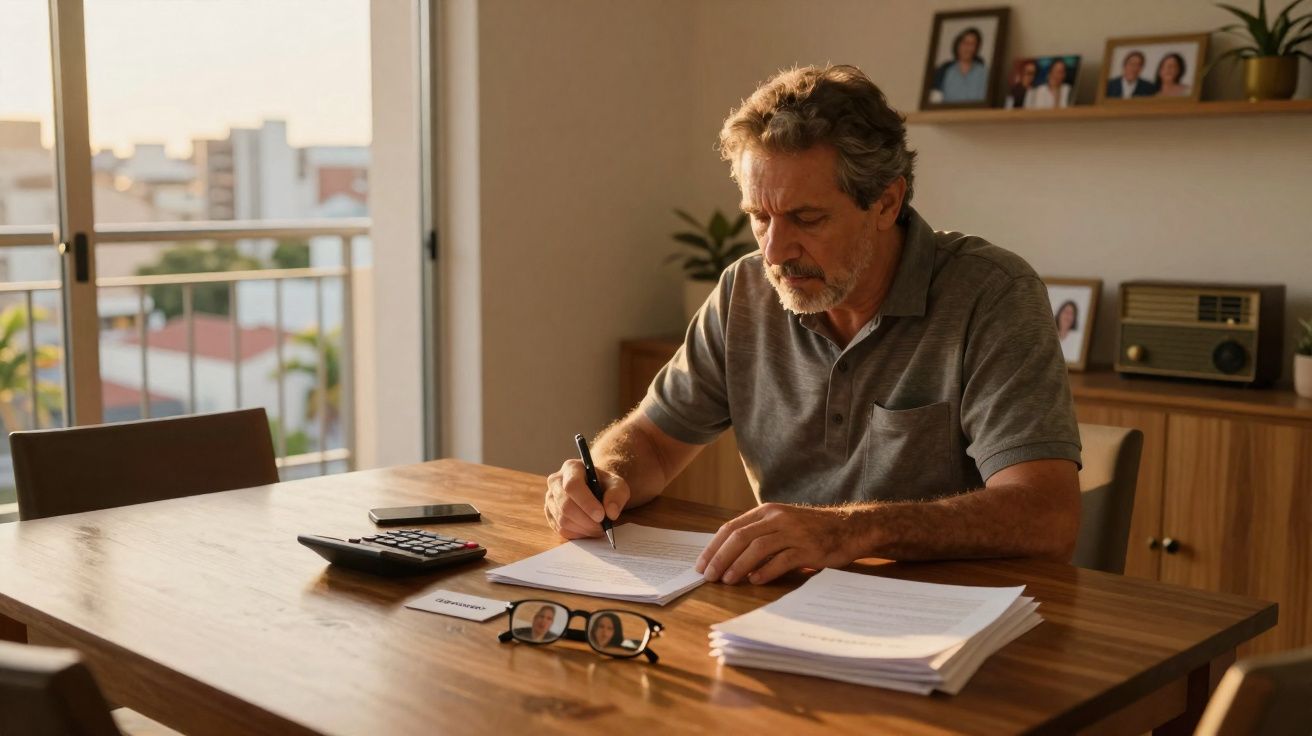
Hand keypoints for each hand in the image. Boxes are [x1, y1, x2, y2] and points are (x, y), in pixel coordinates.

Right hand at [544, 459, 630, 539]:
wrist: (597, 491)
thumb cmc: (605, 486)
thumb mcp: (618, 485)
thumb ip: (617, 495)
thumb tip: (611, 512)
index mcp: (571, 468)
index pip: (572, 485)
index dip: (586, 503)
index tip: (601, 516)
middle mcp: (556, 481)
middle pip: (565, 505)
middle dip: (586, 520)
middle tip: (602, 527)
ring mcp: (550, 498)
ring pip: (562, 520)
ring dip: (583, 528)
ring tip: (598, 529)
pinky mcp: (549, 514)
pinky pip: (560, 529)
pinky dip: (577, 533)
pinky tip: (588, 530)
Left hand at [695, 503, 862, 584]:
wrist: (849, 527)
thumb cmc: (811, 529)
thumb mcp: (782, 523)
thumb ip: (758, 534)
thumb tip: (727, 557)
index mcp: (767, 511)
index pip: (732, 527)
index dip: (714, 546)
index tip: (701, 564)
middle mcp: (778, 518)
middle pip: (740, 537)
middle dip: (720, 557)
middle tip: (709, 576)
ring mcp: (794, 532)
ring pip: (757, 548)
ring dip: (738, 565)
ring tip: (727, 580)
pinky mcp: (809, 548)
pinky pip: (782, 560)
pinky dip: (765, 571)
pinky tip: (754, 580)